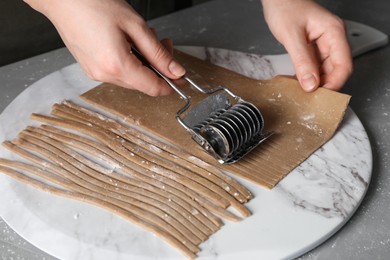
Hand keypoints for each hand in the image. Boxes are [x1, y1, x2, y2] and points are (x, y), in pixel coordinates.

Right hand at [24, 0, 185, 95]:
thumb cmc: (93, 4)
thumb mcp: (136, 26)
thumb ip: (158, 53)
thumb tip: (176, 72)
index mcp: (117, 66)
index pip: (153, 88)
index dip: (172, 84)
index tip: (181, 77)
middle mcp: (104, 75)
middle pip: (143, 84)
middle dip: (158, 67)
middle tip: (162, 43)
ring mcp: (95, 73)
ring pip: (132, 78)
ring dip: (143, 62)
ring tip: (140, 37)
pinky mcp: (91, 69)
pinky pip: (118, 72)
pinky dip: (129, 61)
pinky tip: (128, 43)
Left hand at [261, 0, 352, 91]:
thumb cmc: (284, 7)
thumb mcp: (291, 36)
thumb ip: (301, 61)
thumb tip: (310, 84)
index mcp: (334, 32)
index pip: (343, 65)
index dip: (334, 83)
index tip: (320, 95)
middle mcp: (332, 39)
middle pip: (335, 70)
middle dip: (323, 85)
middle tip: (308, 97)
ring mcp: (322, 43)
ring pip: (324, 70)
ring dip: (313, 82)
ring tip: (299, 90)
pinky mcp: (312, 48)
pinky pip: (313, 66)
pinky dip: (306, 76)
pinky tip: (295, 81)